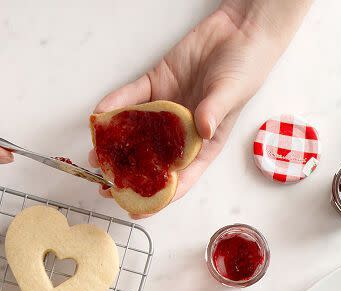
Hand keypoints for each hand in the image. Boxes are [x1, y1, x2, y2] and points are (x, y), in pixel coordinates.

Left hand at [90, 0, 311, 214]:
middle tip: (105, 186)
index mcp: (203, 145)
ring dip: (115, 145)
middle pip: (151, 160)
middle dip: (128, 176)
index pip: (180, 178)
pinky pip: (132, 98)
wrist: (240, 29)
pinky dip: (116, 105)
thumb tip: (202, 130)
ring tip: (94, 156)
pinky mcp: (156, 86)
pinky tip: (100, 114)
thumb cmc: (246, 67)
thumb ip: (216, 111)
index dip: (158, 198)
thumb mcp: (233, 92)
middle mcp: (181, 132)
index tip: (137, 210)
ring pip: (136, 132)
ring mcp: (166, 110)